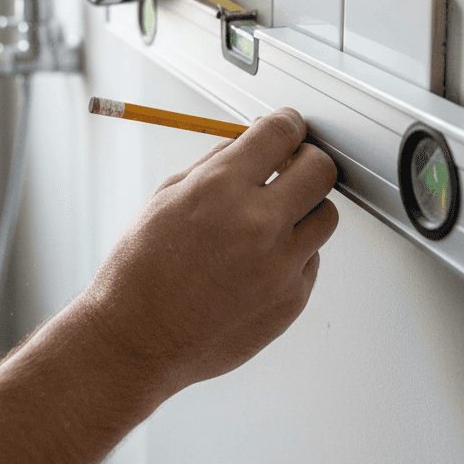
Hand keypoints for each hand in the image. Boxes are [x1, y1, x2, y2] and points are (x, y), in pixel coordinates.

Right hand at [82, 108, 338, 397]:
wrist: (138, 340)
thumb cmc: (141, 270)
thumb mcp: (167, 198)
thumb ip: (216, 165)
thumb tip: (250, 140)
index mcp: (222, 189)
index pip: (281, 133)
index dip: (288, 123)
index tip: (289, 126)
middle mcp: (259, 224)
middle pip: (320, 169)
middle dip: (307, 159)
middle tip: (291, 165)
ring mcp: (281, 265)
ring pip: (326, 215)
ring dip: (304, 208)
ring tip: (271, 219)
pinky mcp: (292, 299)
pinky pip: (310, 259)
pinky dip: (292, 252)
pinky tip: (256, 261)